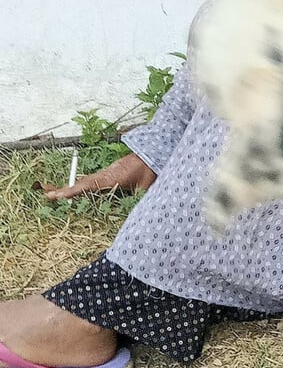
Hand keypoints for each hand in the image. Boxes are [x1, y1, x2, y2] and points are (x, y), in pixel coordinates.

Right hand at [41, 152, 156, 199]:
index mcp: (112, 177)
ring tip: (51, 193)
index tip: (59, 194)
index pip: (89, 185)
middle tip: (46, 195)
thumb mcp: (146, 186)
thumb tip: (139, 215)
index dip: (74, 190)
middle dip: (64, 189)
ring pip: (84, 181)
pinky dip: (79, 186)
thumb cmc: (149, 169)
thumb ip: (140, 199)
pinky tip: (72, 191)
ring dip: (69, 188)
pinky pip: (90, 181)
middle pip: (81, 183)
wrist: (151, 153)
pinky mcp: (107, 174)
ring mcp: (105, 174)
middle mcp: (105, 175)